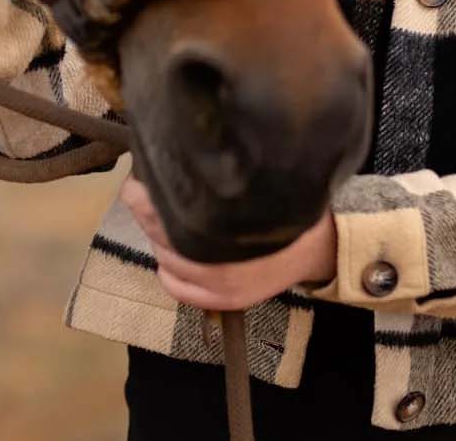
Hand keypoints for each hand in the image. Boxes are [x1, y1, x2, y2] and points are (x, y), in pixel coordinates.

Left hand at [120, 176, 337, 311]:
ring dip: (156, 237)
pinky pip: (174, 287)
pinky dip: (165, 269)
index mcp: (229, 222)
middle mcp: (222, 258)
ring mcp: (220, 284)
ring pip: (164, 257)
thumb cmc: (281, 206)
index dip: (145, 192)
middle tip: (139, 191)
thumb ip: (216, 177)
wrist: (318, 246)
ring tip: (163, 219)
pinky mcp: (222, 301)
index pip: (170, 207)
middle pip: (162, 231)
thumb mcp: (254, 182)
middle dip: (146, 209)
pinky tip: (170, 254)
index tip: (136, 177)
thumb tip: (176, 154)